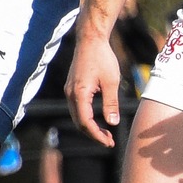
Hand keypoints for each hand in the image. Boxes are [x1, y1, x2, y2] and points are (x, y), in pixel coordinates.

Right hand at [66, 30, 126, 147]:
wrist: (90, 40)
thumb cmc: (102, 58)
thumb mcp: (111, 81)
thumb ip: (111, 103)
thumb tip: (113, 123)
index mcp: (79, 94)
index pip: (85, 123)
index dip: (97, 135)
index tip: (109, 142)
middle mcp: (70, 94)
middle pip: (79, 122)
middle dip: (93, 134)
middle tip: (109, 141)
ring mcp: (69, 91)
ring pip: (77, 116)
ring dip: (90, 127)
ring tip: (106, 134)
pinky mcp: (72, 88)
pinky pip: (77, 108)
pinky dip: (86, 117)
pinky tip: (99, 120)